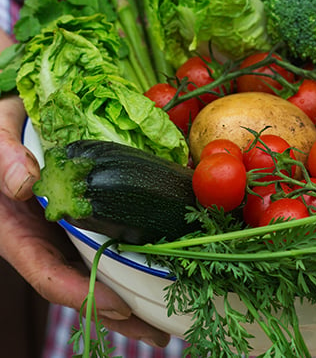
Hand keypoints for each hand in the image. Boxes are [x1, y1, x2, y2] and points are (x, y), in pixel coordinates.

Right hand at [0, 95, 170, 347]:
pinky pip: (108, 247)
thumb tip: (23, 185)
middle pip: (80, 286)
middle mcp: (42, 239)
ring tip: (168, 320)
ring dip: (132, 298)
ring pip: (97, 273)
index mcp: (14, 231)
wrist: (16, 113)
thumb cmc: (0, 123)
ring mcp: (64, 233)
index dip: (84, 294)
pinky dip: (133, 264)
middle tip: (158, 334)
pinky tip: (164, 272)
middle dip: (118, 314)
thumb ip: (2, 158)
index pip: (48, 274)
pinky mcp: (83, 219)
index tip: (122, 307)